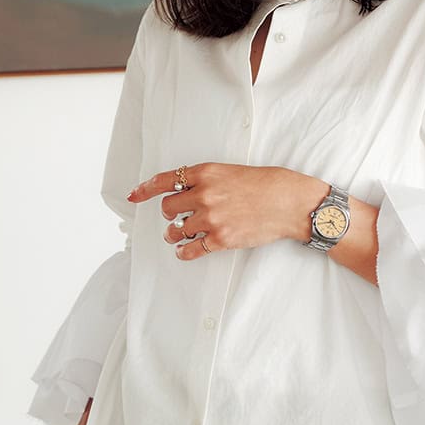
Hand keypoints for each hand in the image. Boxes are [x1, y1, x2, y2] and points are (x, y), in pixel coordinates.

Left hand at [128, 163, 324, 260]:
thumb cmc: (267, 184)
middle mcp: (204, 194)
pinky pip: (191, 249)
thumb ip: (207, 180)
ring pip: (175, 230)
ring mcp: (211, 218)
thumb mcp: (231, 171)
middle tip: (178, 217)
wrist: (290, 203)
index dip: (144, 189)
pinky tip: (185, 251)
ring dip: (175, 234)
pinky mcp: (221, 239)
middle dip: (170, 214)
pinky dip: (184, 252)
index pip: (164, 180)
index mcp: (206, 173)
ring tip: (179, 235)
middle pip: (167, 208)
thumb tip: (185, 192)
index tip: (133, 196)